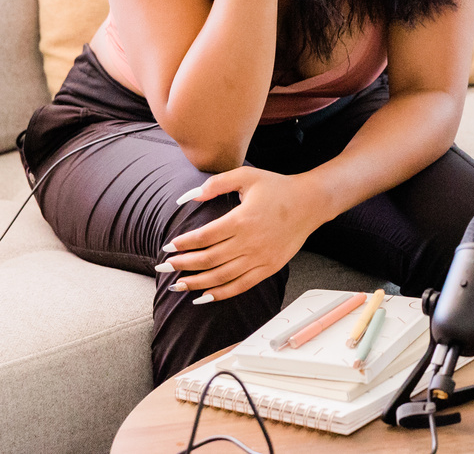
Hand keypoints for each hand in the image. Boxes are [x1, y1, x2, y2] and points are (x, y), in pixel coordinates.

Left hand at [158, 166, 332, 301]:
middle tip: (163, 268)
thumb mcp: (246, 176)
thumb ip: (216, 184)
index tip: (167, 246)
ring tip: (177, 286)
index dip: (183, 244)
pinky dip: (220, 294)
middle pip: (208, 259)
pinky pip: (240, 286)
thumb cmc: (276, 187)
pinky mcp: (268, 268)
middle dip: (182, 265)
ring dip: (196, 284)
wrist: (310, 203)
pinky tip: (203, 296)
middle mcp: (250, 242)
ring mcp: (260, 258)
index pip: (204, 237)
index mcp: (242, 219)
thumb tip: (189, 197)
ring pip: (221, 277)